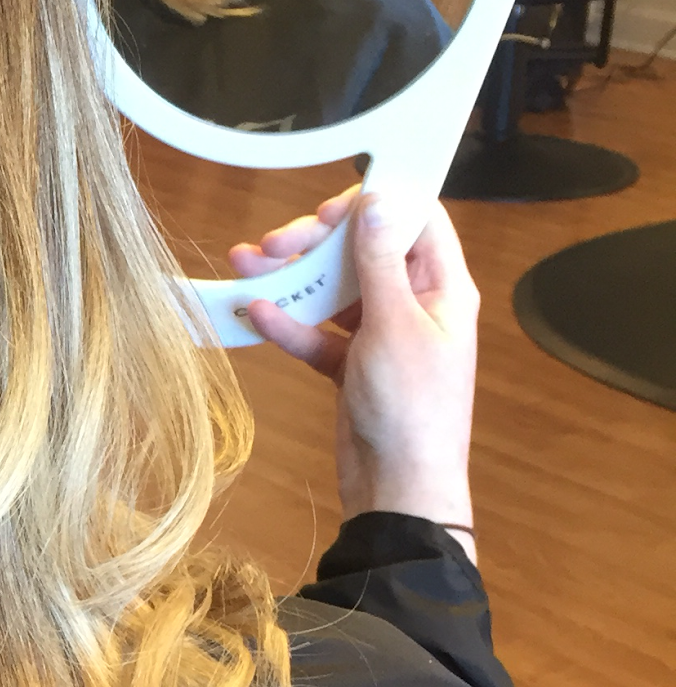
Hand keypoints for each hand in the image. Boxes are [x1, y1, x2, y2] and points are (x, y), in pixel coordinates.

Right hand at [229, 187, 480, 561]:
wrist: (398, 487)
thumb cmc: (410, 406)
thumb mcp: (393, 325)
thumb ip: (379, 261)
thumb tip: (377, 199)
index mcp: (442, 287)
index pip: (414, 220)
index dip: (371, 205)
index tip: (324, 211)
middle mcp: (413, 303)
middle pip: (362, 251)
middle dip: (314, 242)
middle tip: (271, 245)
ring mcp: (379, 335)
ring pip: (332, 289)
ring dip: (290, 277)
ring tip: (245, 266)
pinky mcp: (349, 365)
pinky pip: (316, 332)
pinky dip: (287, 323)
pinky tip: (254, 315)